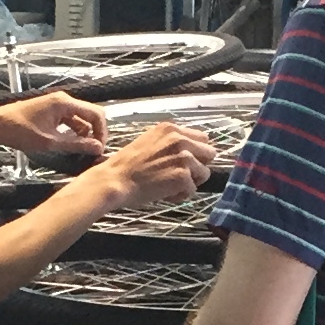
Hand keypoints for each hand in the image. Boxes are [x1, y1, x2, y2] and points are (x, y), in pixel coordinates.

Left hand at [0, 89, 106, 160]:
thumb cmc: (19, 132)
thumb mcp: (50, 142)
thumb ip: (76, 145)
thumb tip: (97, 148)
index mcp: (65, 103)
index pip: (95, 113)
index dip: (101, 132)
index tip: (100, 148)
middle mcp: (63, 100)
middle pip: (89, 115)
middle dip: (94, 133)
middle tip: (93, 151)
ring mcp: (56, 105)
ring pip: (79, 119)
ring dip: (83, 134)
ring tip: (81, 151)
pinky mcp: (50, 111)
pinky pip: (68, 121)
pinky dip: (72, 132)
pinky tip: (69, 145)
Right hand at [93, 120, 216, 206]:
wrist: (114, 180)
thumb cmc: (126, 166)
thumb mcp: (149, 142)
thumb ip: (169, 143)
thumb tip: (189, 151)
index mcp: (170, 129)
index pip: (202, 138)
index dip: (195, 153)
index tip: (184, 163)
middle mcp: (179, 139)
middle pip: (209, 153)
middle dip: (198, 166)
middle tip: (180, 175)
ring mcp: (183, 157)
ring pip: (204, 173)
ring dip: (190, 182)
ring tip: (170, 185)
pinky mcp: (183, 176)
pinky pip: (193, 190)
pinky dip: (181, 195)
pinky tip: (165, 193)